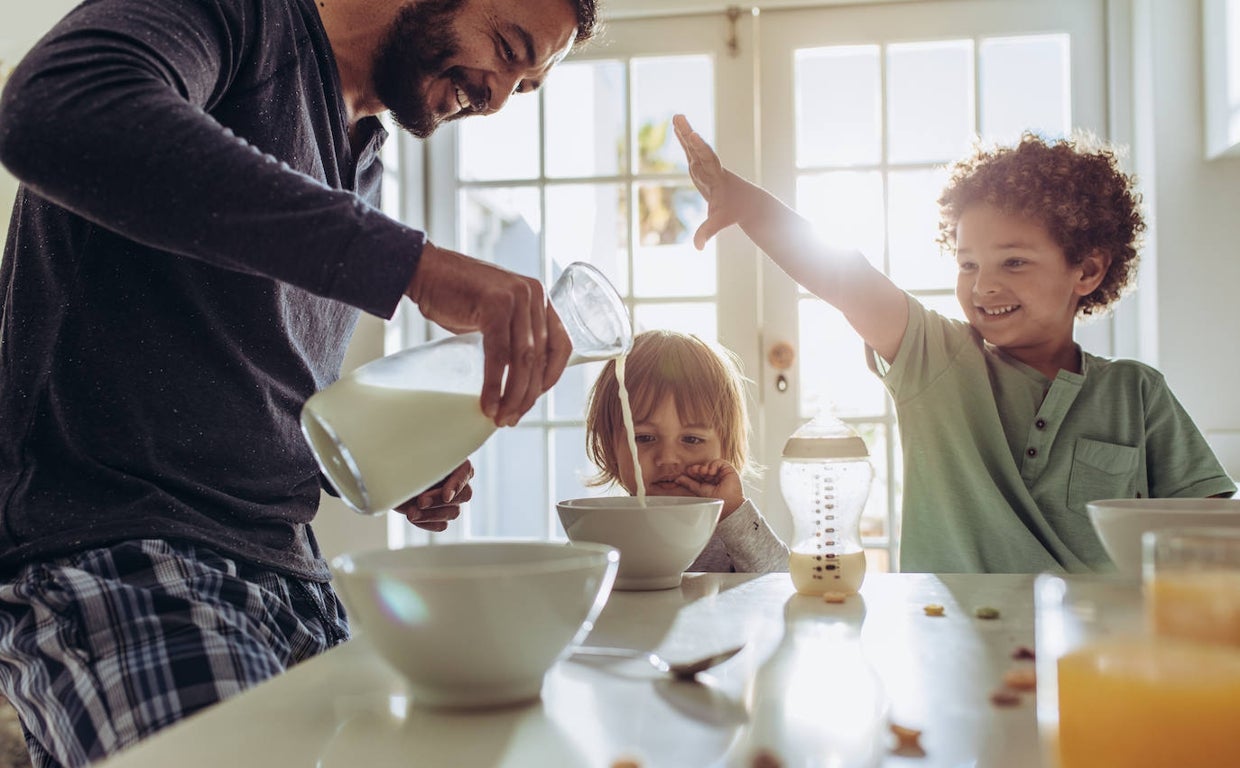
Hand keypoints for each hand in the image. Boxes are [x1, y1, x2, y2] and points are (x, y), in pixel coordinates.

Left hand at [394, 461, 473, 531]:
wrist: (387, 477)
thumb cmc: (401, 461)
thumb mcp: (411, 458)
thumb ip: (424, 462)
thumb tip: (431, 464)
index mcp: (454, 462)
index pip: (466, 472)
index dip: (458, 485)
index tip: (446, 496)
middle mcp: (456, 481)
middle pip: (464, 495)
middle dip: (439, 500)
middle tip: (420, 501)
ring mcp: (450, 501)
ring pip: (454, 512)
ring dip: (431, 514)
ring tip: (411, 513)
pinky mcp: (440, 515)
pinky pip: (441, 525)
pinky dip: (427, 523)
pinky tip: (414, 517)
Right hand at [405, 246, 571, 425]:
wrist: (425, 270)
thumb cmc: (457, 295)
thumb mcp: (496, 313)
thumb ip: (513, 336)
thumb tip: (520, 379)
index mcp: (539, 298)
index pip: (561, 344)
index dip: (552, 376)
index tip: (535, 398)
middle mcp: (533, 295)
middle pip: (540, 357)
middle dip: (528, 394)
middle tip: (512, 418)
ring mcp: (516, 298)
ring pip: (523, 359)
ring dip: (513, 395)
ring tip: (501, 417)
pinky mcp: (495, 305)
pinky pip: (499, 354)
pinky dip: (494, 384)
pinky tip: (488, 403)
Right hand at [672, 114, 742, 250]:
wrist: (748, 201)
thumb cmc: (734, 211)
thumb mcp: (720, 221)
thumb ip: (707, 232)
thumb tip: (698, 247)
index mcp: (716, 178)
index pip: (707, 162)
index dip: (699, 149)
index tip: (692, 137)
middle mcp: (711, 168)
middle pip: (698, 149)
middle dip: (689, 136)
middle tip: (681, 119)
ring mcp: (706, 166)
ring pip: (694, 147)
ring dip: (684, 132)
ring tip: (676, 116)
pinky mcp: (702, 166)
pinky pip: (691, 150)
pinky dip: (684, 139)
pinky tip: (677, 127)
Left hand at [674, 459, 744, 518]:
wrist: (729, 504)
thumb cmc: (716, 500)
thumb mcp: (699, 490)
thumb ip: (689, 483)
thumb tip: (678, 478)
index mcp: (706, 482)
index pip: (697, 473)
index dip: (692, 471)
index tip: (688, 471)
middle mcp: (713, 477)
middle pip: (703, 467)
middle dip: (697, 468)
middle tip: (694, 470)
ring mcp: (720, 473)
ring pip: (709, 464)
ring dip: (705, 467)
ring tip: (704, 473)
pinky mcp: (728, 469)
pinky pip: (718, 462)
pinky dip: (713, 465)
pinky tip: (711, 472)